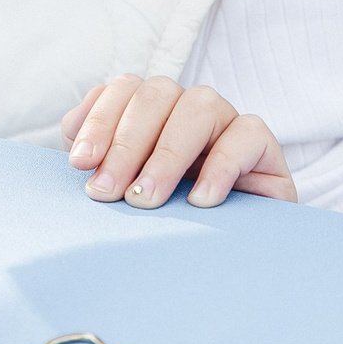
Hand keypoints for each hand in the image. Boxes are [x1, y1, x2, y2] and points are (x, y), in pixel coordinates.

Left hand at [62, 76, 295, 208]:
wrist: (232, 254)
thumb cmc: (168, 218)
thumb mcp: (128, 189)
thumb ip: (101, 164)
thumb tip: (78, 149)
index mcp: (152, 109)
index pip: (123, 89)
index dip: (99, 121)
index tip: (80, 164)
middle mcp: (188, 106)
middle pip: (156, 95)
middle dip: (125, 145)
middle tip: (106, 192)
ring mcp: (227, 120)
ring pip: (199, 106)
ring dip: (167, 154)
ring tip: (147, 199)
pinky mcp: (264, 145)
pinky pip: (246, 135)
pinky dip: (221, 165)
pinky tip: (200, 201)